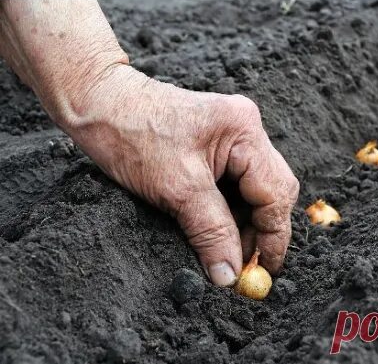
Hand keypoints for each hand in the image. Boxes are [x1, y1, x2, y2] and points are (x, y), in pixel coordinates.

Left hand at [63, 64, 299, 286]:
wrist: (100, 104)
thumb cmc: (134, 135)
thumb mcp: (177, 189)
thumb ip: (211, 232)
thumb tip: (230, 275)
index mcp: (244, 130)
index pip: (276, 191)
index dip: (272, 235)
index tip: (262, 272)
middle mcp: (245, 127)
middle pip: (272, 188)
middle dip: (260, 230)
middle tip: (241, 267)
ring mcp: (231, 133)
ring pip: (253, 188)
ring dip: (243, 221)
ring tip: (224, 252)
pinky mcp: (214, 142)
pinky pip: (235, 181)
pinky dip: (228, 208)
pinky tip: (213, 228)